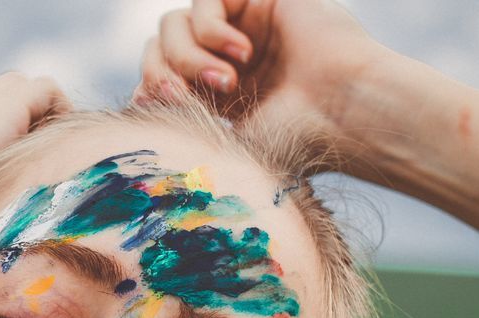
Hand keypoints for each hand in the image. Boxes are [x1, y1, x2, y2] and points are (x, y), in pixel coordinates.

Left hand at [136, 0, 380, 168]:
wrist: (345, 118)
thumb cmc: (295, 143)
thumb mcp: (223, 141)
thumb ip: (180, 120)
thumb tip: (133, 101)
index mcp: (216, 97)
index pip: (156, 78)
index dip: (146, 89)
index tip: (157, 111)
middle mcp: (226, 60)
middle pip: (157, 49)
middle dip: (161, 74)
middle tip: (183, 98)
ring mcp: (242, 27)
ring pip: (173, 25)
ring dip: (187, 57)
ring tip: (226, 84)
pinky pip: (204, 0)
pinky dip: (210, 29)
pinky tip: (242, 54)